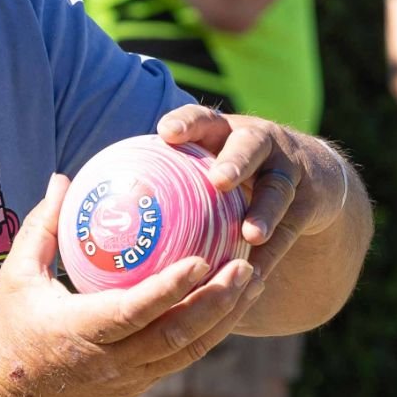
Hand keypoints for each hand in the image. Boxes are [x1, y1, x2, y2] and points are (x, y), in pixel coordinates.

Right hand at [0, 174, 260, 396]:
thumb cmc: (10, 332)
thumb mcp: (16, 277)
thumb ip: (43, 227)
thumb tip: (63, 178)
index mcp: (79, 331)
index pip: (134, 311)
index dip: (170, 289)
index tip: (201, 259)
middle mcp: (110, 361)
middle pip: (176, 335)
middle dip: (217, 303)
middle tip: (246, 265)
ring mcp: (129, 379)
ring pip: (189, 350)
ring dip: (225, 318)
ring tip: (253, 280)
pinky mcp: (139, 388)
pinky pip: (182, 358)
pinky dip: (211, 332)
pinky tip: (232, 304)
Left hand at [156, 104, 350, 279]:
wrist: (309, 182)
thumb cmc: (233, 179)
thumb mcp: (205, 166)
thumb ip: (164, 180)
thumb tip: (87, 197)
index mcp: (224, 132)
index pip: (203, 119)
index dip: (186, 123)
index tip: (164, 134)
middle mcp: (260, 144)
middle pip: (249, 145)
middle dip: (236, 161)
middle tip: (218, 181)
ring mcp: (289, 170)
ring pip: (278, 189)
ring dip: (264, 210)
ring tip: (250, 233)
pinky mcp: (310, 201)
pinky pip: (290, 232)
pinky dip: (272, 253)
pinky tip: (254, 276)